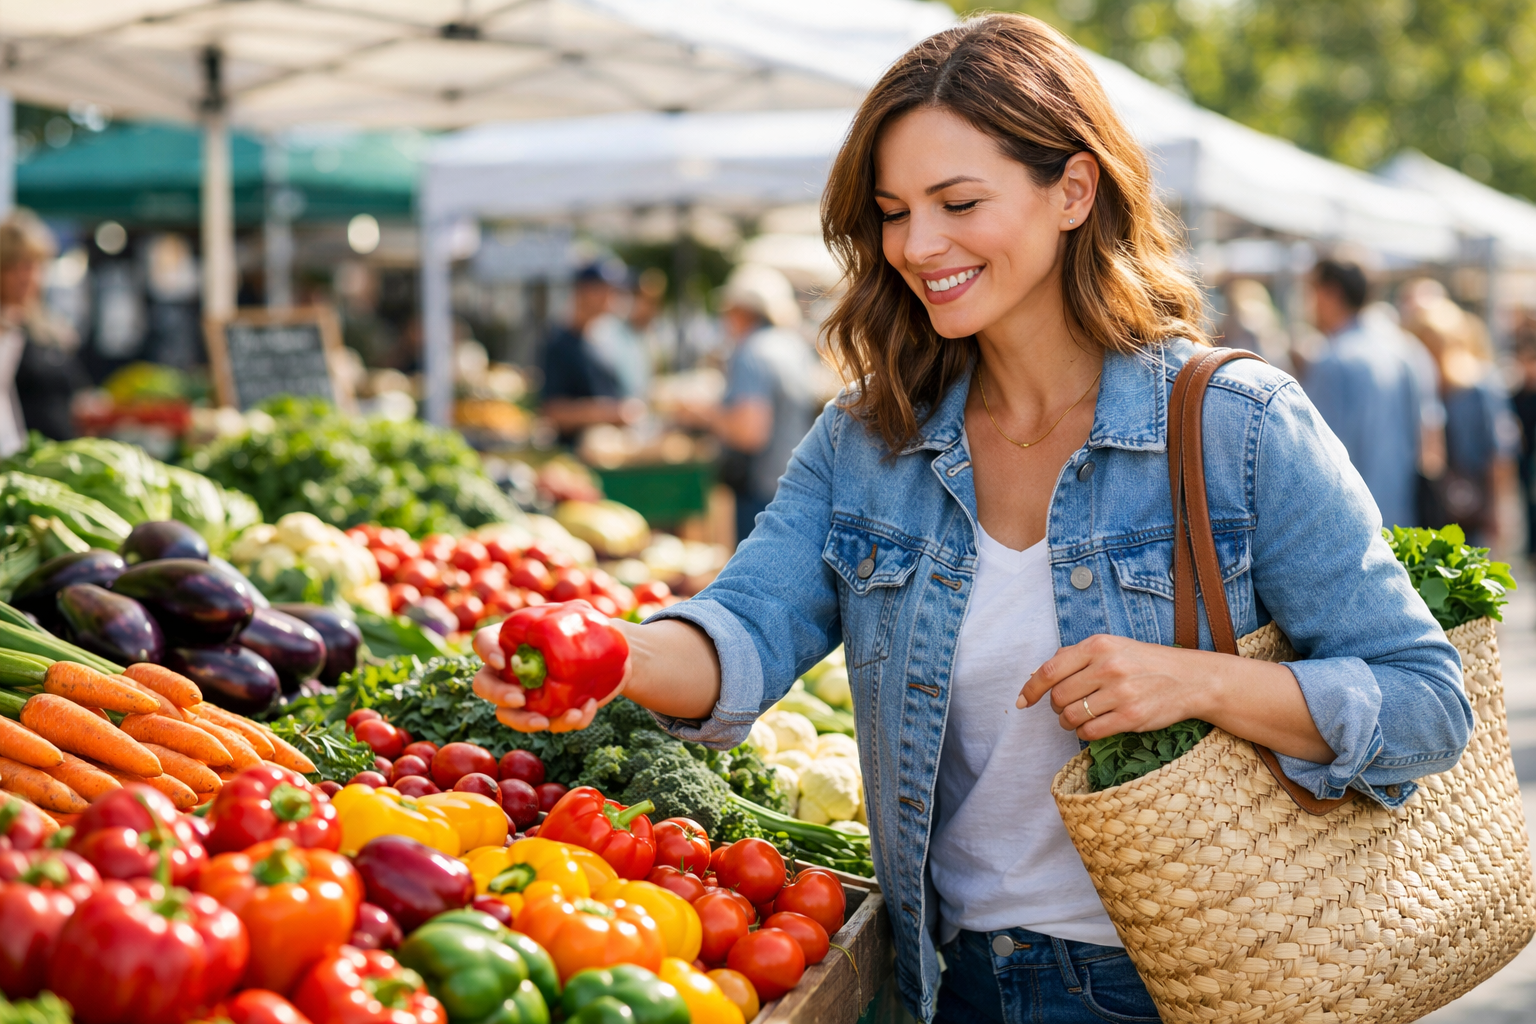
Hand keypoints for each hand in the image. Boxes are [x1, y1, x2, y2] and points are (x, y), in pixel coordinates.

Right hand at [471, 624, 627, 733]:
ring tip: (547, 721)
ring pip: (509, 715)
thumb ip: (577, 611)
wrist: (601, 655)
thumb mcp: (578, 615)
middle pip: (485, 685)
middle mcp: (506, 670)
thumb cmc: (579, 629)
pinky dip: (565, 722)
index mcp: (508, 640)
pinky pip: (549, 723)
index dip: (487, 651)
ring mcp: (522, 695)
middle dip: (498, 694)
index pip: (484, 641)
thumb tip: (590, 612)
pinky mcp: (545, 713)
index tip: (501, 661)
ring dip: (524, 722)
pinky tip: (583, 711)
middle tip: (520, 698)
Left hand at [1017, 634, 1205, 740]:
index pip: (1049, 670)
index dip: (1030, 689)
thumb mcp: (1112, 647)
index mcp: (1098, 645)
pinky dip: (1085, 733)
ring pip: (1070, 716)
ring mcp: (1120, 692)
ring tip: (1079, 718)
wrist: (1190, 679)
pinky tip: (1093, 726)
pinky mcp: (1131, 716)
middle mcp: (1108, 666)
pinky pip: (1090, 732)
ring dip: (1068, 722)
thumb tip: (1037, 674)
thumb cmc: (1145, 662)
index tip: (1022, 702)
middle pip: (1057, 697)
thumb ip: (1075, 656)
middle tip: (1066, 707)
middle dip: (1055, 706)